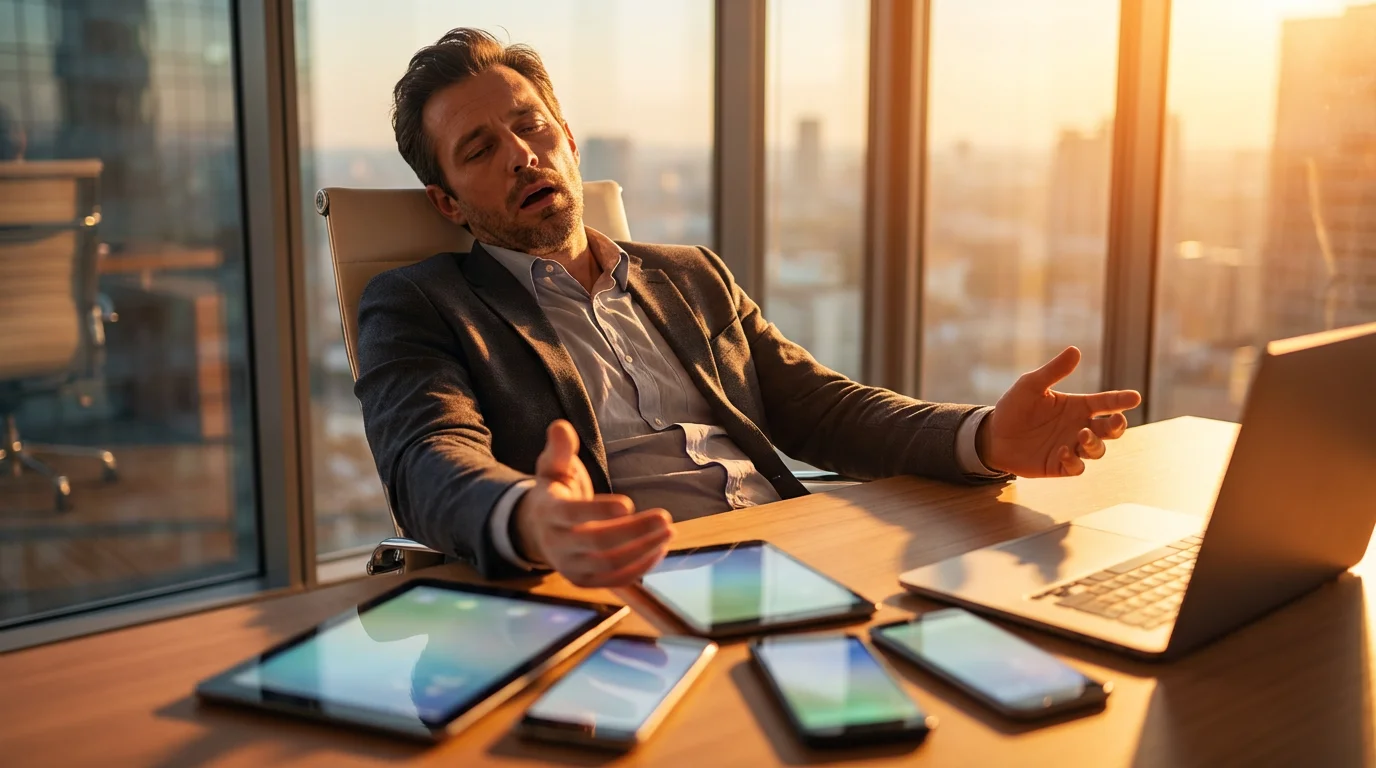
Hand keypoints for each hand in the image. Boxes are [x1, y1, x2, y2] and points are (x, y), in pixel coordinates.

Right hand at [513, 420, 673, 586]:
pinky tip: (660, 549)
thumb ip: (559, 449)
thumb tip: (561, 427)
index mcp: (550, 512)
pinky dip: (640, 567)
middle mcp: (558, 544)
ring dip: (643, 550)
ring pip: (610, 565)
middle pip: (598, 543)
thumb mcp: (552, 466)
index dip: (600, 510)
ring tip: (669, 531)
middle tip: (665, 517)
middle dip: (634, 531)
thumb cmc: (555, 491)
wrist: (538, 530)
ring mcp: (571, 567)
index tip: (629, 504)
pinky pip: (615, 580)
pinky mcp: (585, 581)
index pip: (573, 515)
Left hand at [978, 346, 1140, 477]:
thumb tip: (1075, 350)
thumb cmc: (1014, 407)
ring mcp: (1071, 447)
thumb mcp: (1031, 385)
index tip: (1134, 397)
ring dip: (1094, 443)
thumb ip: (1053, 371)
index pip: (1106, 403)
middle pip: (1110, 430)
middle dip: (1118, 426)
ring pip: (1097, 450)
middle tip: (1116, 421)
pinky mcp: (1059, 465)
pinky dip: (1073, 461)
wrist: (993, 435)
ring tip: (1081, 434)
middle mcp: (1079, 427)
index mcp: (1077, 406)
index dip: (1121, 400)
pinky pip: (1076, 468)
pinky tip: (1062, 451)